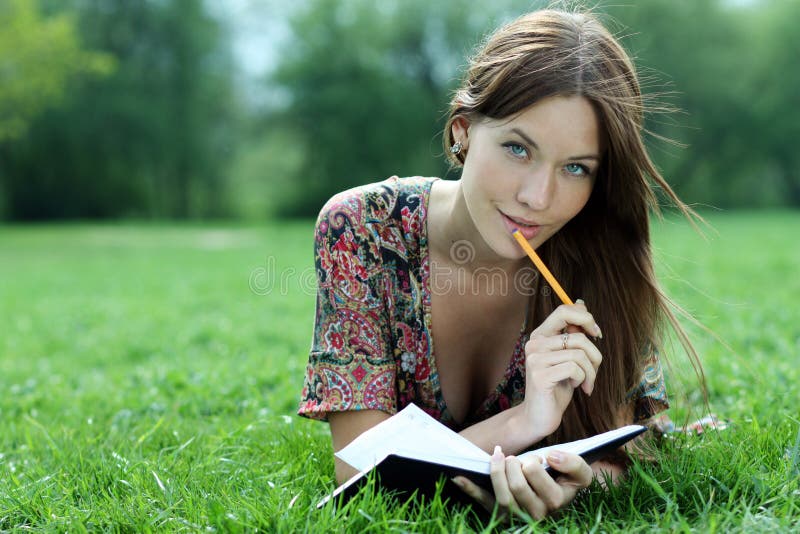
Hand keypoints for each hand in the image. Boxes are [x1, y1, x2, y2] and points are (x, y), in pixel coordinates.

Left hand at [453, 447, 593, 520]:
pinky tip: (458, 478)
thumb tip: (551, 456)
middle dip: (512, 464)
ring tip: (499, 456)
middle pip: (516, 486)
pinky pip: (483, 502)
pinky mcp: (500, 514)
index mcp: (555, 502)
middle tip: (516, 458)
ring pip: (501, 495)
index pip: (533, 475)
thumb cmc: (565, 481)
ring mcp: (516, 515)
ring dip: (496, 471)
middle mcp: (536, 514)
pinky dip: (470, 489)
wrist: (559, 496)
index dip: (531, 462)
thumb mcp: (579, 474)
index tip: (537, 458)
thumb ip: (573, 464)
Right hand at [522, 300, 602, 437]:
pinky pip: (575, 369)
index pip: (564, 311)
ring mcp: (535, 359)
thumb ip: (572, 334)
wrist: (539, 417)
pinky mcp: (540, 376)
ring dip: (591, 372)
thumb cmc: (556, 387)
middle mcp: (534, 344)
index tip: (595, 334)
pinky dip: (583, 380)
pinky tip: (577, 388)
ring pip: (580, 354)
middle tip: (594, 370)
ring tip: (586, 383)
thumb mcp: (567, 358)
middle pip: (578, 336)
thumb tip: (581, 304)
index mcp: (540, 336)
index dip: (586, 318)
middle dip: (595, 355)